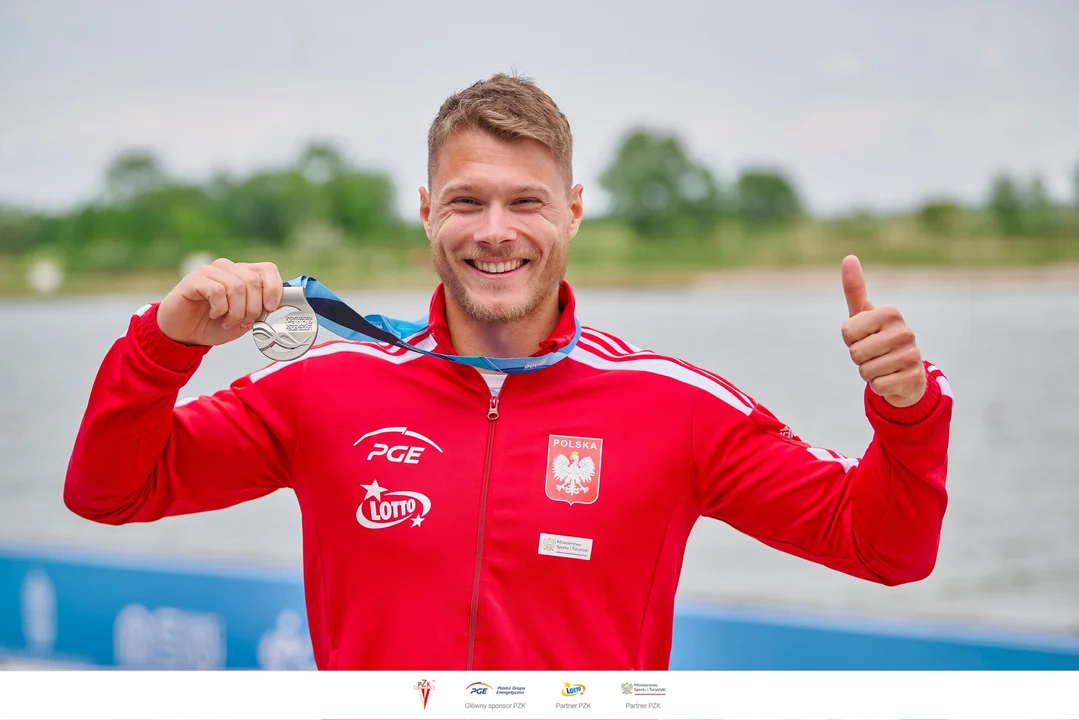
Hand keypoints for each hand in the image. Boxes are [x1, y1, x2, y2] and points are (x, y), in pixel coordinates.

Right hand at [157, 258, 283, 346]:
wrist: (184, 334)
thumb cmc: (214, 324)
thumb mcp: (245, 319)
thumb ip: (260, 309)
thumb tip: (276, 303)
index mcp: (242, 274)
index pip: (267, 269)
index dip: (274, 288)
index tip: (270, 308)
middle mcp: (227, 268)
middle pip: (253, 280)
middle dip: (253, 308)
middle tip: (244, 321)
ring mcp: (210, 271)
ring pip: (236, 287)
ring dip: (236, 312)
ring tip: (227, 321)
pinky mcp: (194, 279)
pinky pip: (216, 291)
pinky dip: (220, 308)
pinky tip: (214, 314)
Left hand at [841, 255, 925, 407]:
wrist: (904, 371)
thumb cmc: (877, 338)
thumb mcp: (863, 315)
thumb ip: (854, 289)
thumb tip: (849, 257)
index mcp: (890, 313)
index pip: (847, 332)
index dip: (850, 340)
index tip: (864, 337)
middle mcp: (905, 332)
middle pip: (855, 353)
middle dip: (858, 358)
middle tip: (872, 354)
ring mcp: (912, 355)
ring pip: (866, 371)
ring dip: (868, 373)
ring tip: (882, 365)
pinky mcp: (914, 378)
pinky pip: (879, 386)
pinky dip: (878, 386)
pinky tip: (890, 379)